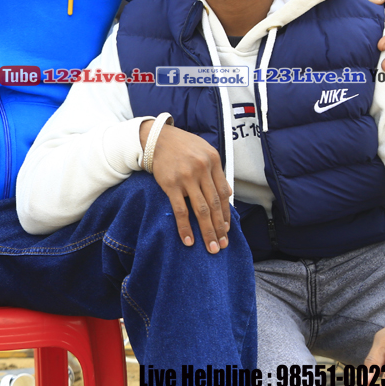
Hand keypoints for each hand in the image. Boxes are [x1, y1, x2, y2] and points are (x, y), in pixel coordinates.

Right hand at [143, 123, 230, 253]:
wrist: (157, 138)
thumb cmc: (182, 145)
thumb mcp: (205, 151)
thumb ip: (216, 172)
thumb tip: (227, 193)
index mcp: (213, 161)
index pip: (223, 193)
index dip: (225, 214)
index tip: (226, 229)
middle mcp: (202, 169)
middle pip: (214, 204)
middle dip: (220, 228)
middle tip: (223, 245)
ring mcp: (186, 177)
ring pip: (201, 210)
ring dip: (208, 231)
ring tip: (212, 247)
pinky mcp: (170, 185)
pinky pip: (180, 210)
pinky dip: (185, 227)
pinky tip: (189, 240)